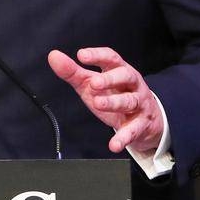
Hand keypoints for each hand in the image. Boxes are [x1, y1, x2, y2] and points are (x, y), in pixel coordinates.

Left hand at [47, 47, 163, 154]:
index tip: (82, 55)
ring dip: (114, 103)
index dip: (97, 55)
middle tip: (93, 83)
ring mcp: (139, 104)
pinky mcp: (141, 124)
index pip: (110, 58)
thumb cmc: (115, 95)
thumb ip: (73, 71)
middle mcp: (131, 85)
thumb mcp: (91, 84)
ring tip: (98, 104)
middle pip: (125, 76)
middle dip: (109, 79)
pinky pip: (133, 130)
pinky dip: (123, 137)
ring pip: (129, 101)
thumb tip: (54, 56)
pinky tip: (114, 144)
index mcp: (119, 70)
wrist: (145, 120)